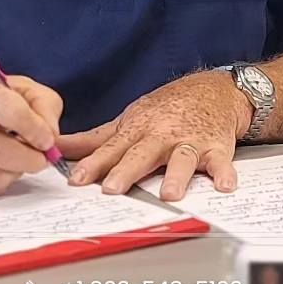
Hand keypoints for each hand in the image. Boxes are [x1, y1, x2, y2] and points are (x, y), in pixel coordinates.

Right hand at [0, 73, 62, 194]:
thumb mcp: (17, 87)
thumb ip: (43, 104)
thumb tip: (51, 136)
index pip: (12, 111)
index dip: (35, 129)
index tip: (47, 140)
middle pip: (5, 151)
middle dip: (32, 158)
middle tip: (41, 156)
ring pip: (0, 175)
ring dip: (17, 170)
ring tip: (16, 155)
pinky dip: (2, 179)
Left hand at [58, 71, 253, 200]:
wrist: (213, 89)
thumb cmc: (167, 109)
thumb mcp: (129, 119)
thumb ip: (95, 139)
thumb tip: (58, 147)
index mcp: (138, 129)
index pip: (112, 149)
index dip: (94, 164)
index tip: (76, 180)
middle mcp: (162, 135)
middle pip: (142, 154)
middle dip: (126, 171)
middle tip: (112, 190)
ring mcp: (189, 141)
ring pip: (181, 158)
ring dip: (176, 175)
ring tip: (169, 194)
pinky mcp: (216, 147)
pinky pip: (221, 161)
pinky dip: (224, 172)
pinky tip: (225, 185)